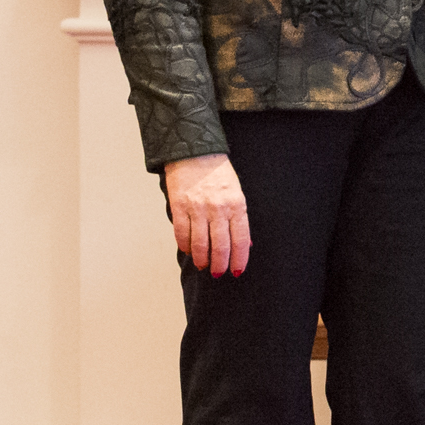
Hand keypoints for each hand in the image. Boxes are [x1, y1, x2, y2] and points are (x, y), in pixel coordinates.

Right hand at [163, 153, 249, 276]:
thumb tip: (245, 244)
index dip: (239, 260)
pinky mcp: (179, 206)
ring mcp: (197, 208)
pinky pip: (182, 233)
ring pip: (200, 244)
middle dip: (220, 265)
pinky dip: (185, 246)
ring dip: (202, 259)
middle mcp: (218, 208)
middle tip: (218, 273)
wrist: (194, 151)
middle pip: (220, 246)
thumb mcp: (237, 192)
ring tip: (203, 265)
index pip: (240, 240)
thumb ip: (239, 218)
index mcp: (237, 204)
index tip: (237, 271)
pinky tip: (188, 251)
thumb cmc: (218, 173)